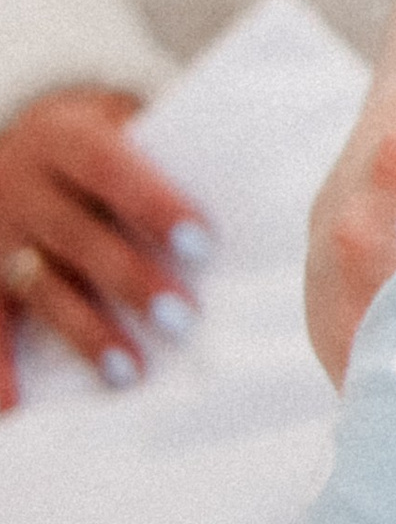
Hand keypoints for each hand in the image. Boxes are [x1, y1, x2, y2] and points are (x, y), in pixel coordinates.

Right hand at [0, 86, 205, 405]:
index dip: (155, 207)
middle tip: (183, 318)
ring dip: (85, 332)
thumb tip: (244, 184)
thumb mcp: (114, 118)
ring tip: (128, 370)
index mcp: (64, 139)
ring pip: (42, 288)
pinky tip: (15, 405)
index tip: (202, 243)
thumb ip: (160, 147)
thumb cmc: (89, 135)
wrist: (6, 140)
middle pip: (81, 238)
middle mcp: (24, 186)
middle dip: (132, 281)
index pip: (111, 171)